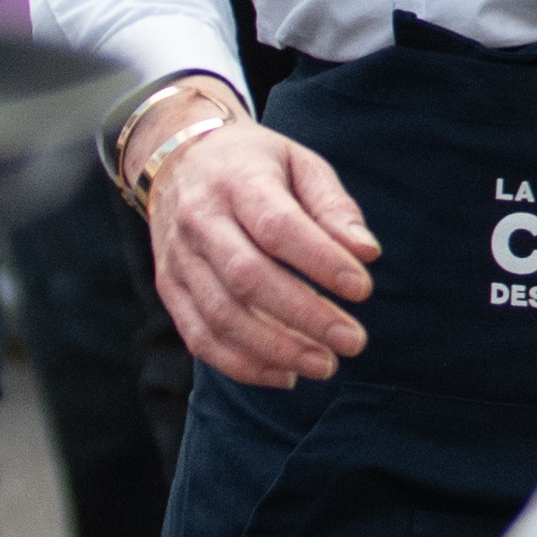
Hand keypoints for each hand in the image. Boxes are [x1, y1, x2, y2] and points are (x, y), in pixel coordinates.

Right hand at [149, 113, 379, 388]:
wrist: (178, 162)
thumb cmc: (254, 166)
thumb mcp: (299, 164)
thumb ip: (334, 206)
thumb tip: (366, 252)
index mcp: (236, 180)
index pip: (277, 227)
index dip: (321, 262)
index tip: (363, 289)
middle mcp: (200, 220)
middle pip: (248, 277)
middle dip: (304, 316)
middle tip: (353, 341)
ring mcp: (179, 259)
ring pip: (221, 316)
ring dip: (277, 349)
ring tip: (326, 364)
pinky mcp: (170, 289)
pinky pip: (200, 338)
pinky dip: (243, 365)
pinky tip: (286, 374)